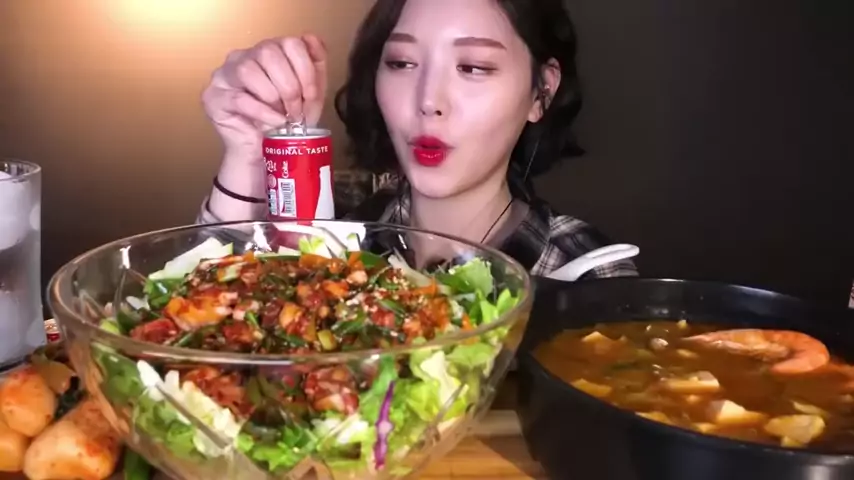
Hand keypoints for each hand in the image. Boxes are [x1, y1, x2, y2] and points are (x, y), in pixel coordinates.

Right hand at [202, 35, 327, 162]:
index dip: (305, 70)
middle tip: (296, 111)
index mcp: (268, 51)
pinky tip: (275, 122)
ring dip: (273, 97)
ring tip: (283, 117)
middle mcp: (243, 56)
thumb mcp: (310, 93)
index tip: (311, 96)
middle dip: (289, 86)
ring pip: (248, 70)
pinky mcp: (213, 97)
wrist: (265, 152)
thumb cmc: (285, 120)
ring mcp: (224, 75)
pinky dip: (263, 112)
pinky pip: (240, 98)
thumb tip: (311, 37)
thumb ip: (315, 63)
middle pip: (268, 53)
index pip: (290, 43)